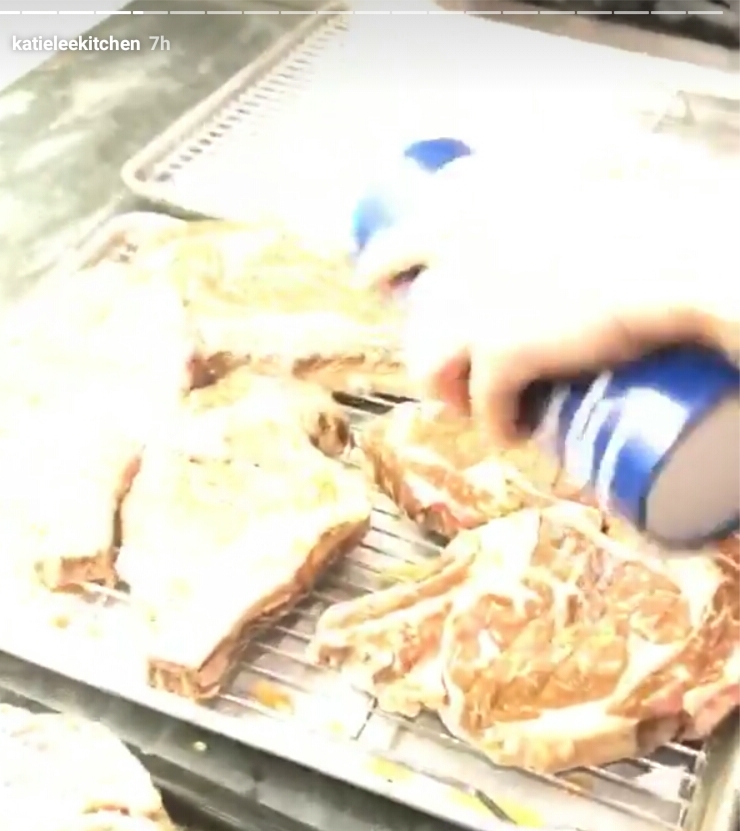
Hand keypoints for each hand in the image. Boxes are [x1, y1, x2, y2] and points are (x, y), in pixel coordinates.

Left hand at [357, 154, 738, 443]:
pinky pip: (482, 405)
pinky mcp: (498, 355)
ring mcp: (472, 303)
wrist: (667, 259)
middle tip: (431, 360)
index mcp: (474, 197)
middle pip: (415, 306)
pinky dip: (496, 426)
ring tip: (470, 405)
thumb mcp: (581, 181)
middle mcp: (456, 246)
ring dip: (449, 390)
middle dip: (416, 339)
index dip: (389, 259)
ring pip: (431, 364)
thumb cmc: (647, 213)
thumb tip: (568, 212)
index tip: (376, 277)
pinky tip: (510, 435)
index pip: (407, 233)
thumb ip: (553, 198)